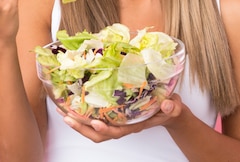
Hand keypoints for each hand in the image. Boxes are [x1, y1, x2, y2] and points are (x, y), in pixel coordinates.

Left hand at [59, 94, 184, 142]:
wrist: (169, 109)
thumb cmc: (169, 108)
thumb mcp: (174, 106)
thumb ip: (172, 107)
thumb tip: (167, 104)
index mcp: (135, 125)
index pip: (118, 131)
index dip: (105, 129)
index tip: (95, 122)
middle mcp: (124, 125)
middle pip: (100, 134)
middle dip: (83, 129)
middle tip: (68, 118)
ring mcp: (118, 121)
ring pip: (95, 129)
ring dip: (80, 124)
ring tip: (65, 114)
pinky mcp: (115, 114)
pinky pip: (97, 118)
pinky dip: (84, 115)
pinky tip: (74, 107)